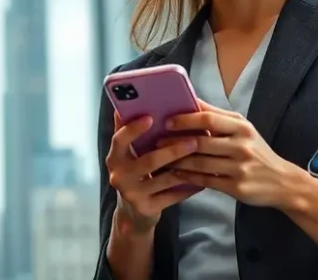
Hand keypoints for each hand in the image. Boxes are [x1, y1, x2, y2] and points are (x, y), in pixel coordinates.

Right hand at [105, 111, 200, 233]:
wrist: (134, 212)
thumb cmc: (135, 174)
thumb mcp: (128, 154)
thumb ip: (129, 132)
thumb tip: (127, 104)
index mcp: (114, 157)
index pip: (120, 140)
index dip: (133, 129)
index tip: (150, 117)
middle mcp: (119, 176)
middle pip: (148, 161)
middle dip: (173, 150)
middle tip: (194, 141)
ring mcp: (132, 194)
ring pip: (164, 179)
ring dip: (185, 168)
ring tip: (203, 158)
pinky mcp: (146, 208)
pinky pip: (172, 196)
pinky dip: (188, 187)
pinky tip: (202, 179)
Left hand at [167, 100, 304, 207]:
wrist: (283, 182)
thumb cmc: (256, 152)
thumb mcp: (243, 130)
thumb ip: (218, 117)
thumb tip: (190, 100)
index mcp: (242, 127)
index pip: (209, 119)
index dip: (186, 119)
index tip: (167, 120)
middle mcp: (242, 145)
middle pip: (201, 142)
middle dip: (175, 142)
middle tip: (156, 142)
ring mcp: (240, 167)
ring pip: (200, 162)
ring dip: (177, 160)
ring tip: (161, 158)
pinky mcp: (236, 187)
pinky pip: (205, 180)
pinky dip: (188, 177)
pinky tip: (175, 173)